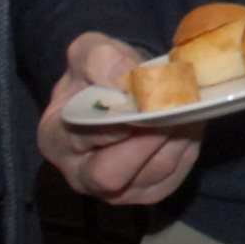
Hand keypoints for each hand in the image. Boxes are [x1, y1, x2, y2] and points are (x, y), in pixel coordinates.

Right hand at [40, 31, 204, 205]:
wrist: (119, 90)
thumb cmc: (97, 73)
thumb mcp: (89, 51)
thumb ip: (100, 58)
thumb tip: (125, 76)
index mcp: (54, 139)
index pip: (81, 140)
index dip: (114, 126)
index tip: (143, 105)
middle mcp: (79, 175)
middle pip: (111, 176)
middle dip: (147, 142)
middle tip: (174, 111)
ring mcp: (114, 191)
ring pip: (150, 176)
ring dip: (175, 142)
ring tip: (189, 111)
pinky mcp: (146, 192)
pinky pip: (171, 180)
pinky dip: (186, 152)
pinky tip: (190, 126)